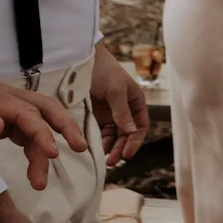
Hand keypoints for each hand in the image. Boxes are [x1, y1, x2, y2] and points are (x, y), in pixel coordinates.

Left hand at [0, 77, 88, 192]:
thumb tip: (1, 128)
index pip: (24, 112)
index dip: (41, 132)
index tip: (52, 155)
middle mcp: (1, 97)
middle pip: (43, 108)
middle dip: (64, 127)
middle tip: (80, 150)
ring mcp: (2, 107)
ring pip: (36, 121)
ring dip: (46, 146)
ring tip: (42, 180)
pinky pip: (25, 129)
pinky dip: (35, 145)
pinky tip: (37, 164)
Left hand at [90, 45, 149, 165]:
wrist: (82, 60)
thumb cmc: (104, 71)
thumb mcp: (115, 90)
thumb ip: (122, 111)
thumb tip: (131, 132)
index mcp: (136, 103)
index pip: (140, 127)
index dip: (135, 141)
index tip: (127, 154)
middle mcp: (125, 111)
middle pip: (126, 135)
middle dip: (121, 148)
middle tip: (112, 161)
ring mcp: (109, 114)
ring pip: (113, 136)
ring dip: (110, 147)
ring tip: (103, 158)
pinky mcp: (94, 116)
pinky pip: (98, 132)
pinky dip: (97, 142)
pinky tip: (93, 149)